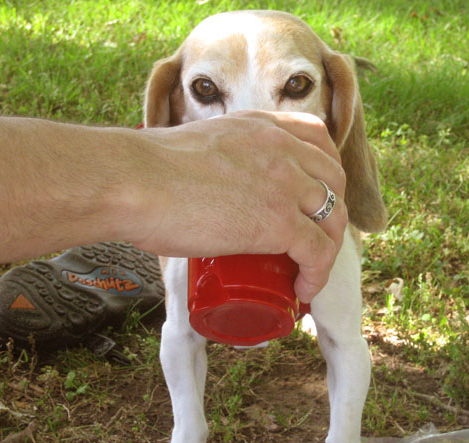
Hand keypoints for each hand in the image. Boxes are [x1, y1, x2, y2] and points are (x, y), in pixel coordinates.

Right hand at [131, 111, 347, 302]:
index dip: (325, 170)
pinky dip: (318, 274)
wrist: (133, 182)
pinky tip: (304, 289)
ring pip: (333, 217)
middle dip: (332, 210)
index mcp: (262, 127)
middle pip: (334, 180)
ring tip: (310, 268)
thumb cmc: (149, 170)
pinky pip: (318, 251)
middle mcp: (281, 149)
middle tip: (314, 236)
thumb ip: (219, 159)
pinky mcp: (277, 222)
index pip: (318, 138)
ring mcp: (283, 185)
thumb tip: (210, 188)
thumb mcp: (201, 146)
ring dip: (329, 247)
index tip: (314, 195)